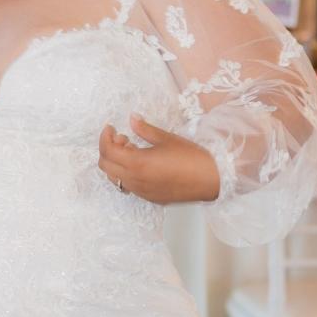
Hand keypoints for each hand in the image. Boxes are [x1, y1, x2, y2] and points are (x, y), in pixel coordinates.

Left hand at [98, 115, 220, 204]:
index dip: (105, 137)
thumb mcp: (167, 139)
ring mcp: (141, 191)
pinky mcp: (149, 198)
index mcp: (138, 163)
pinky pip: (128, 186)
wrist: (212, 179)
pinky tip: (142, 163)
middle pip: (105, 166)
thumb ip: (145, 129)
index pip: (108, 150)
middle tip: (123, 138)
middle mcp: (135, 180)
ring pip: (114, 178)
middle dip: (108, 149)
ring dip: (116, 163)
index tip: (111, 128)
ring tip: (133, 149)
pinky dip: (126, 174)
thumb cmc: (192, 158)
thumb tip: (132, 119)